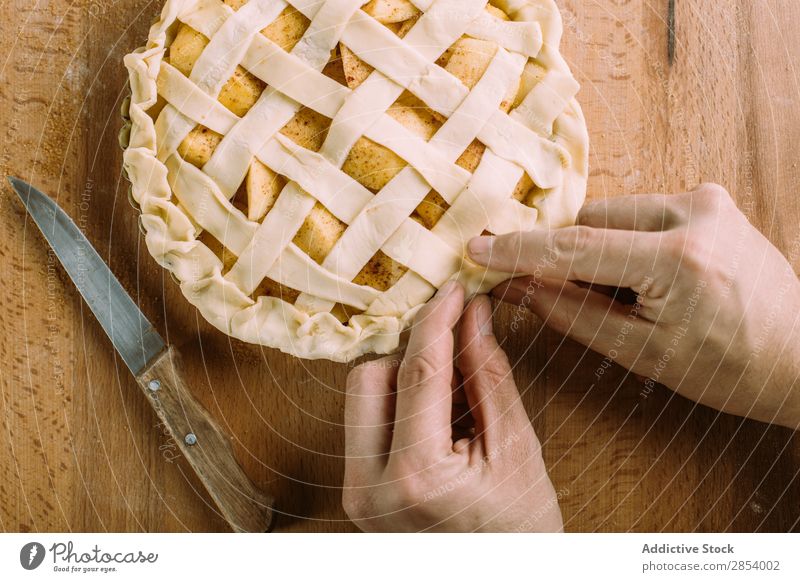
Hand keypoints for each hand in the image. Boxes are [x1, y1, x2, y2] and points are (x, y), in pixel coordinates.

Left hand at [343, 282, 562, 531]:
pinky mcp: (359, 494)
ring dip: (404, 379)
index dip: (438, 320)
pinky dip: (400, 406)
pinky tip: (441, 417)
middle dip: (412, 354)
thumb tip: (473, 315)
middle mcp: (368, 485)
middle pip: (369, 378)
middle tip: (459, 349)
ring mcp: (357, 494)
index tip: (454, 288)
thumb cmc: (522, 533)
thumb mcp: (516, 449)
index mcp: (414, 476)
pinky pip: (367, 426)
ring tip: (457, 397)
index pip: (418, 371)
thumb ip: (489, 375)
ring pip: (361, 398)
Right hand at [468, 184, 799, 428]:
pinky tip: (655, 277)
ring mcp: (707, 199)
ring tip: (636, 295)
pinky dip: (631, 242)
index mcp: (679, 259)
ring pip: (613, 214)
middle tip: (586, 300)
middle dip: (573, 258)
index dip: (519, 250)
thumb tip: (514, 287)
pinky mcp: (711, 198)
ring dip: (603, 250)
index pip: (576, 248)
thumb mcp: (642, 352)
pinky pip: (641, 212)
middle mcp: (695, 212)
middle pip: (590, 223)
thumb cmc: (729, 369)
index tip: (477, 248)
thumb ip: (571, 313)